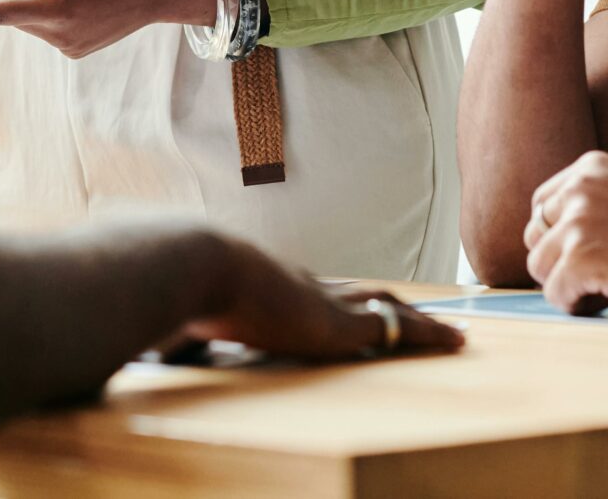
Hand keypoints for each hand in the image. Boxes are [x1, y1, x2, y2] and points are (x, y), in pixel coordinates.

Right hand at [177, 237, 463, 361]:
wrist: (195, 264)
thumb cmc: (178, 285)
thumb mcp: (181, 306)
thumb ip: (181, 322)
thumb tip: (153, 344)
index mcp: (268, 280)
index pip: (315, 289)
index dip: (339, 298)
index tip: (354, 305)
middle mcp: (303, 283)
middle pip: (360, 290)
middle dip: (388, 304)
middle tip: (421, 314)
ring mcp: (322, 300)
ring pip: (386, 304)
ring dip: (420, 319)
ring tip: (451, 331)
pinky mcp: (338, 324)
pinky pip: (397, 327)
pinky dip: (428, 334)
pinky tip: (454, 341)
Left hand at [523, 150, 607, 318]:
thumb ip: (584, 204)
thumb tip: (533, 233)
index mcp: (589, 166)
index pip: (540, 206)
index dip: (560, 238)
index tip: (598, 249)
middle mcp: (579, 187)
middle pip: (532, 235)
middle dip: (559, 261)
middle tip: (602, 271)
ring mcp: (579, 221)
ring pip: (537, 266)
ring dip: (567, 285)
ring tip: (605, 286)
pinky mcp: (580, 257)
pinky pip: (553, 293)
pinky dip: (575, 306)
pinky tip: (607, 300)